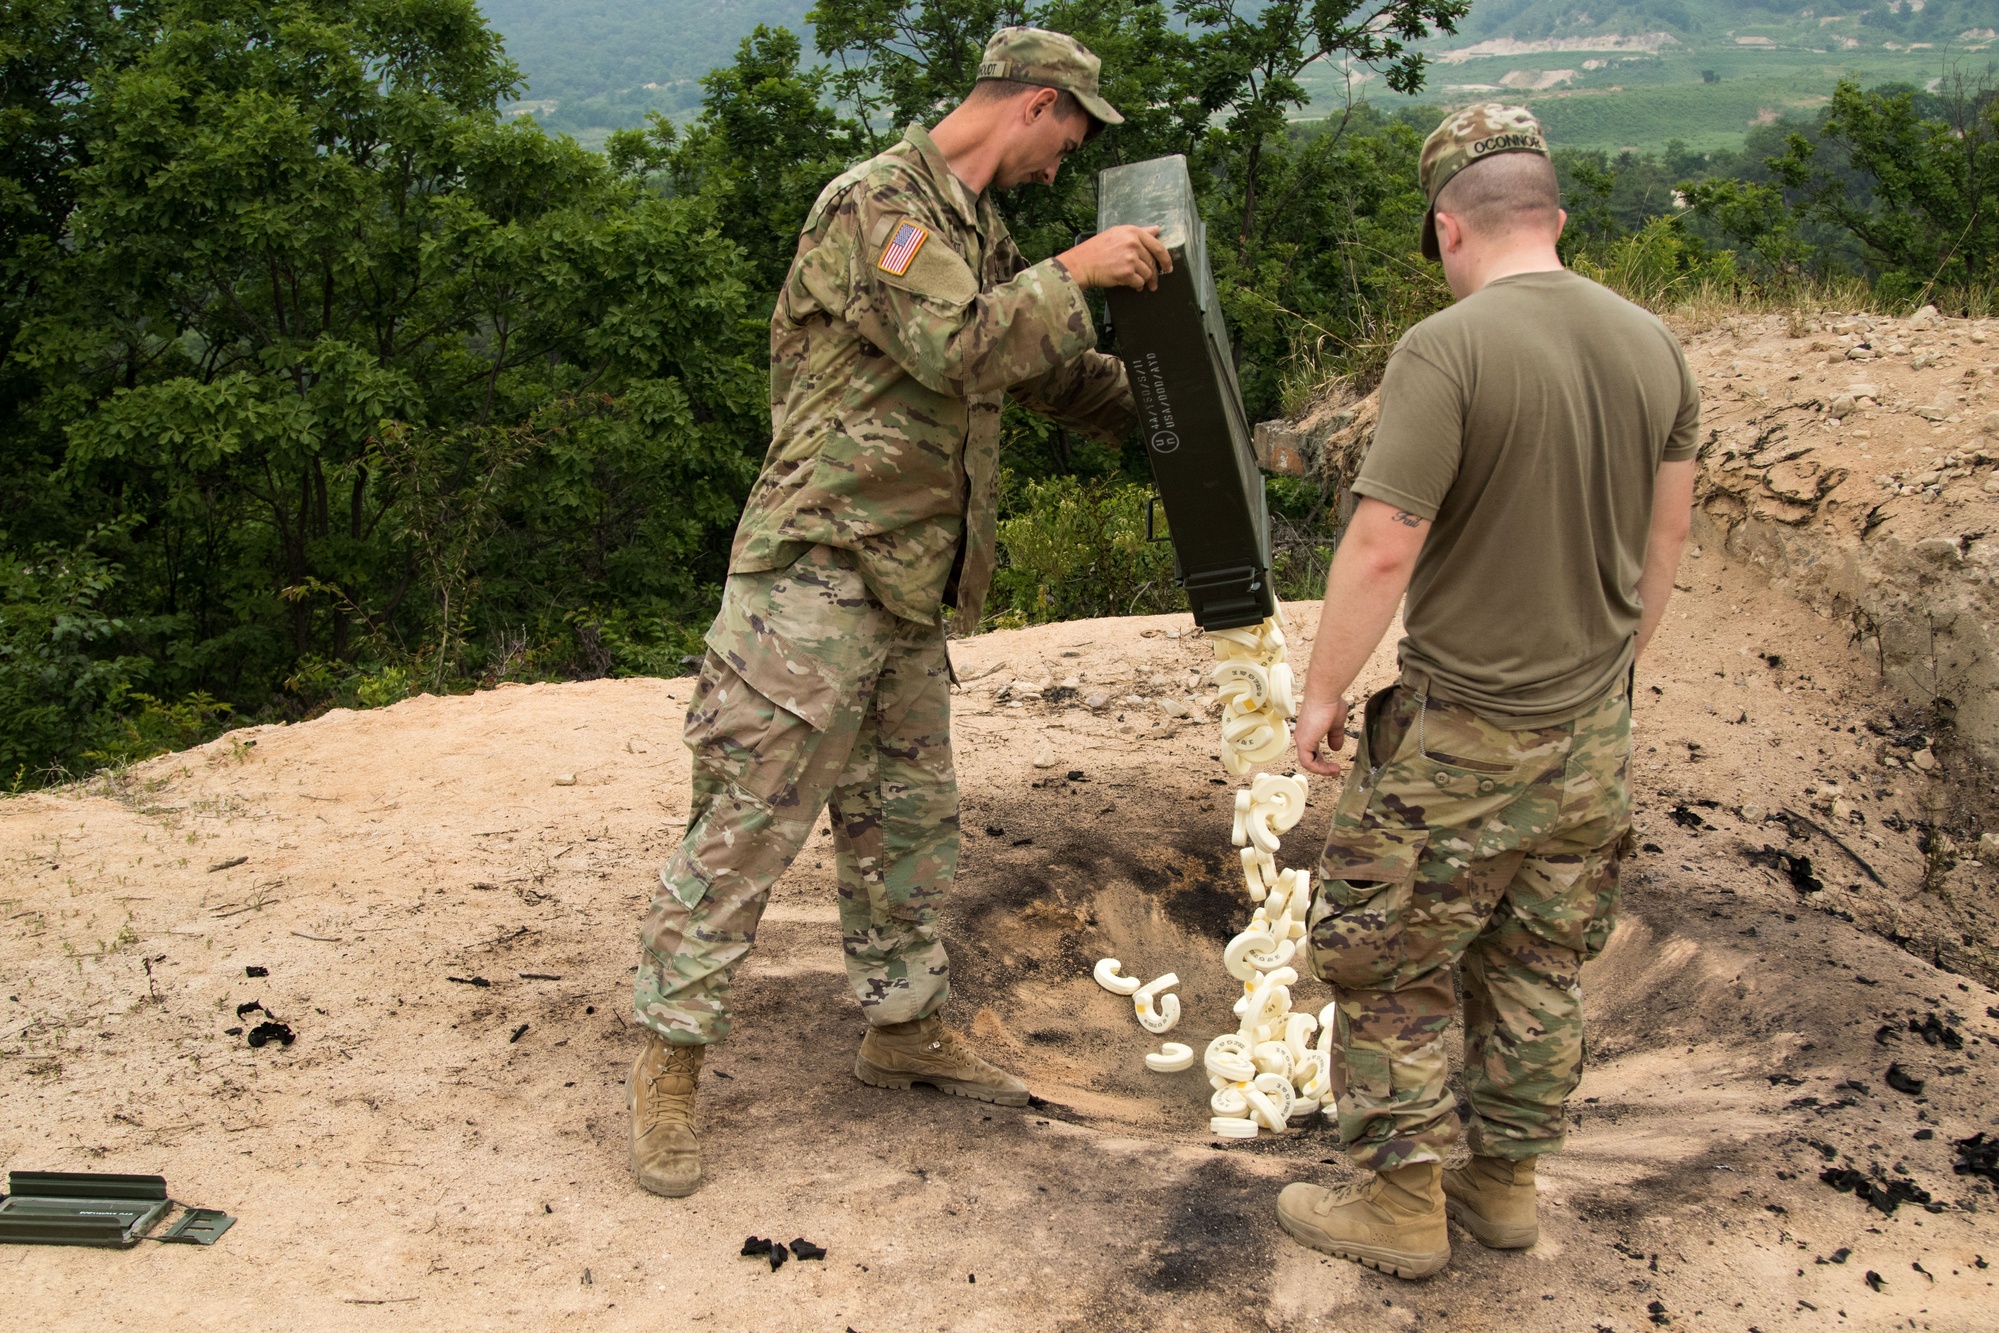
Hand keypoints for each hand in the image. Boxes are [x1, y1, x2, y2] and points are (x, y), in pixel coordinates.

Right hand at [1056, 225, 1173, 290]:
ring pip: (1147, 273)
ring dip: (1143, 280)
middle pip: (1152, 262)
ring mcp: (1130, 258)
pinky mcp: (1126, 272)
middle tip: (1153, 282)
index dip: (1166, 259)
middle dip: (1154, 275)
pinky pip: (1139, 282)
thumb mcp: (1117, 233)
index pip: (1158, 246)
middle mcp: (1133, 243)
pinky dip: (1136, 286)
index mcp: (1133, 232)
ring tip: (1136, 282)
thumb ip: (1139, 232)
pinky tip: (1131, 285)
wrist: (1082, 263)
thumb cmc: (1097, 249)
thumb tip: (1157, 230)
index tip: (1168, 267)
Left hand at [1293, 693, 1348, 777]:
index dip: (1323, 762)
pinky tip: (1331, 768)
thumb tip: (1336, 748)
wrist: (1325, 695)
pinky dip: (1320, 768)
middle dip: (1324, 768)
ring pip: (1308, 763)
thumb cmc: (1330, 704)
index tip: (1335, 765)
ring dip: (1323, 770)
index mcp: (1309, 732)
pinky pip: (1308, 762)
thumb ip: (1335, 736)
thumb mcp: (1336, 724)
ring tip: (1335, 771)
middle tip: (1336, 772)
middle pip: (1310, 759)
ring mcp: (1302, 740)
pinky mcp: (1304, 742)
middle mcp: (1303, 737)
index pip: (1313, 752)